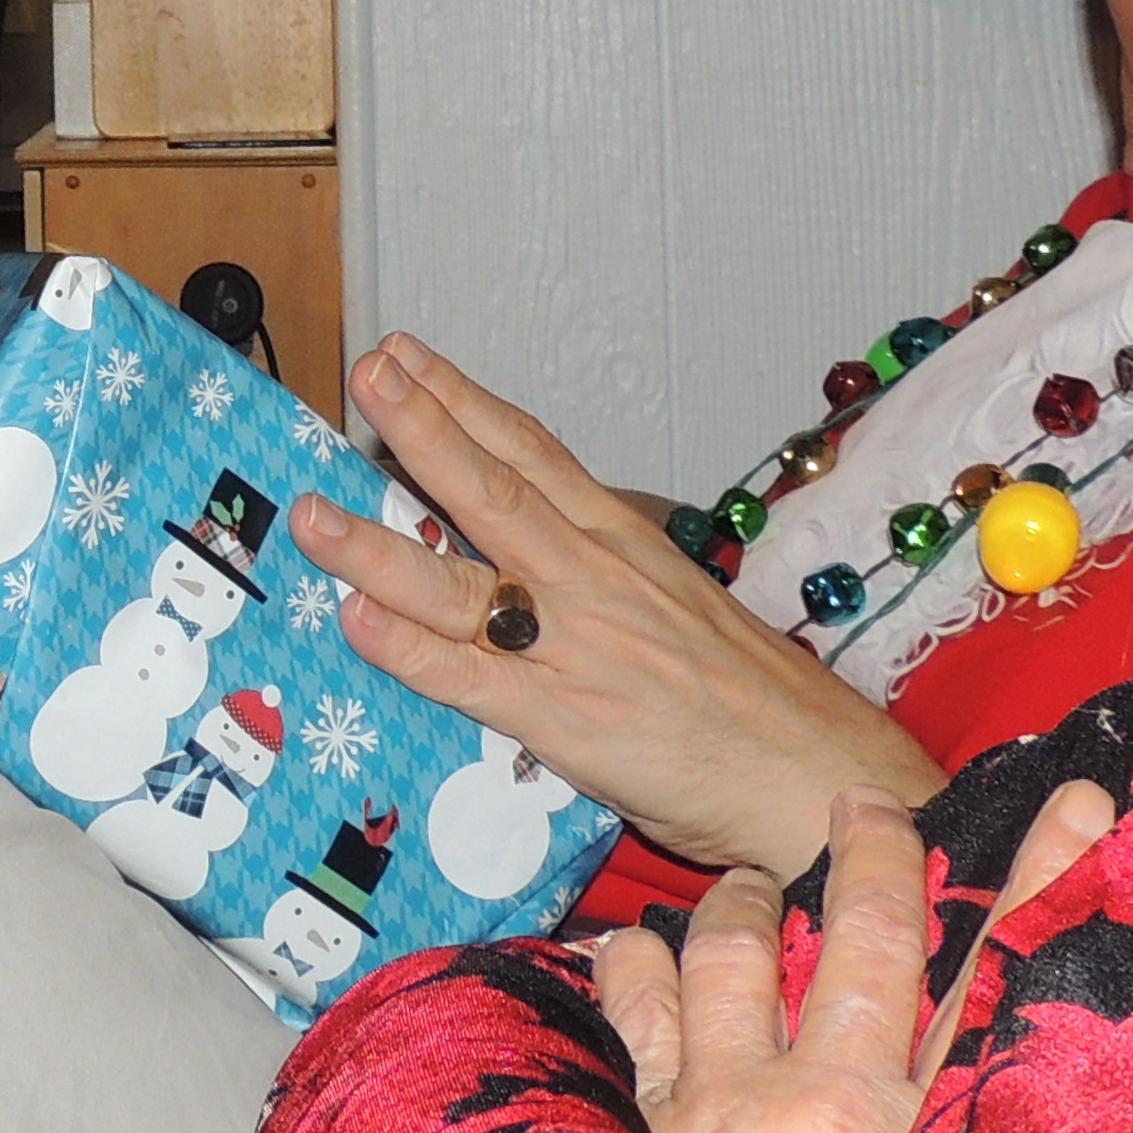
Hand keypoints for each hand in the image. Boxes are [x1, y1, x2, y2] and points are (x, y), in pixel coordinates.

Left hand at [300, 336, 935, 880]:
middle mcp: (596, 580)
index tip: (407, 357)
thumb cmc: (757, 702)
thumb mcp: (680, 606)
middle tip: (362, 376)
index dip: (464, 400)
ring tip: (313, 510)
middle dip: (419, 428)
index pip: (533, 453)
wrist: (819, 775)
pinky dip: (410, 650)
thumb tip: (540, 557)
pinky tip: (358, 623)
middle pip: (492, 488)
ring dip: (379, 544)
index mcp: (626, 544)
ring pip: (462, 581)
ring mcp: (577, 648)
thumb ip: (607, 574)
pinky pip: (472, 680)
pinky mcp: (568, 723)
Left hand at [591, 781, 1116, 1132]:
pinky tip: (622, 954)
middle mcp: (805, 1105)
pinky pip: (620, 1018)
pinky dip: (623, 975)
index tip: (1068, 805)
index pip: (984, 978)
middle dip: (868, 861)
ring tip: (746, 894)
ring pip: (719, 958)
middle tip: (863, 811)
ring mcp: (704, 1110)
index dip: (1033, 884)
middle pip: (851, 940)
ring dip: (737, 914)